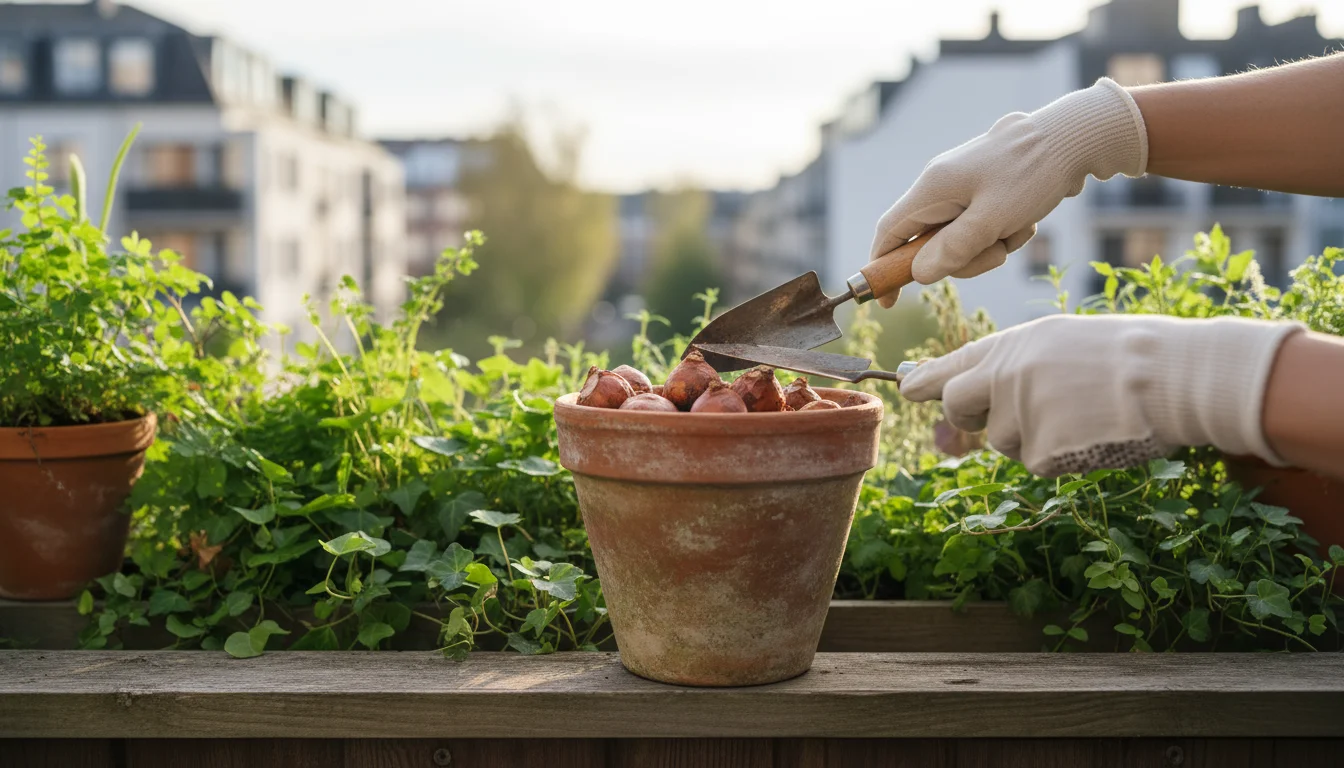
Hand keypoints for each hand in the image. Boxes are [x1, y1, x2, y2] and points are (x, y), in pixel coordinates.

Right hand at [868, 78, 1147, 307]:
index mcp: (933, 188)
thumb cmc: (1032, 174)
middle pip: (929, 242)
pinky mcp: (984, 189)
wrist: (1074, 137)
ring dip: (988, 246)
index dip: (882, 267)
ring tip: (1017, 230)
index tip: (889, 301)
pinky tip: (1026, 218)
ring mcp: (963, 187)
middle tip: (995, 254)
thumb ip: (952, 249)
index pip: (889, 232)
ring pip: (959, 238)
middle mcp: (941, 185)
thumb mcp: (992, 220)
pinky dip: (1001, 232)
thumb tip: (919, 274)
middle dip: (961, 258)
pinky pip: (980, 226)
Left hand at [898, 314, 1302, 476]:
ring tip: (1078, 413)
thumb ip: (1013, 362)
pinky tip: (1089, 432)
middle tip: (998, 414)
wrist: (1171, 376)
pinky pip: (1036, 462)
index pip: (952, 365)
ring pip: (1002, 441)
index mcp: (1012, 345)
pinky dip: (1059, 455)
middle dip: (966, 416)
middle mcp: (1005, 377)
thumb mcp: (1060, 341)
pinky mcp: (1040, 452)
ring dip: (1030, 436)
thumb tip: (977, 386)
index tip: (907, 386)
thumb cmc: (1125, 355)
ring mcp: (1020, 415)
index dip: (926, 379)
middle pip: (956, 405)